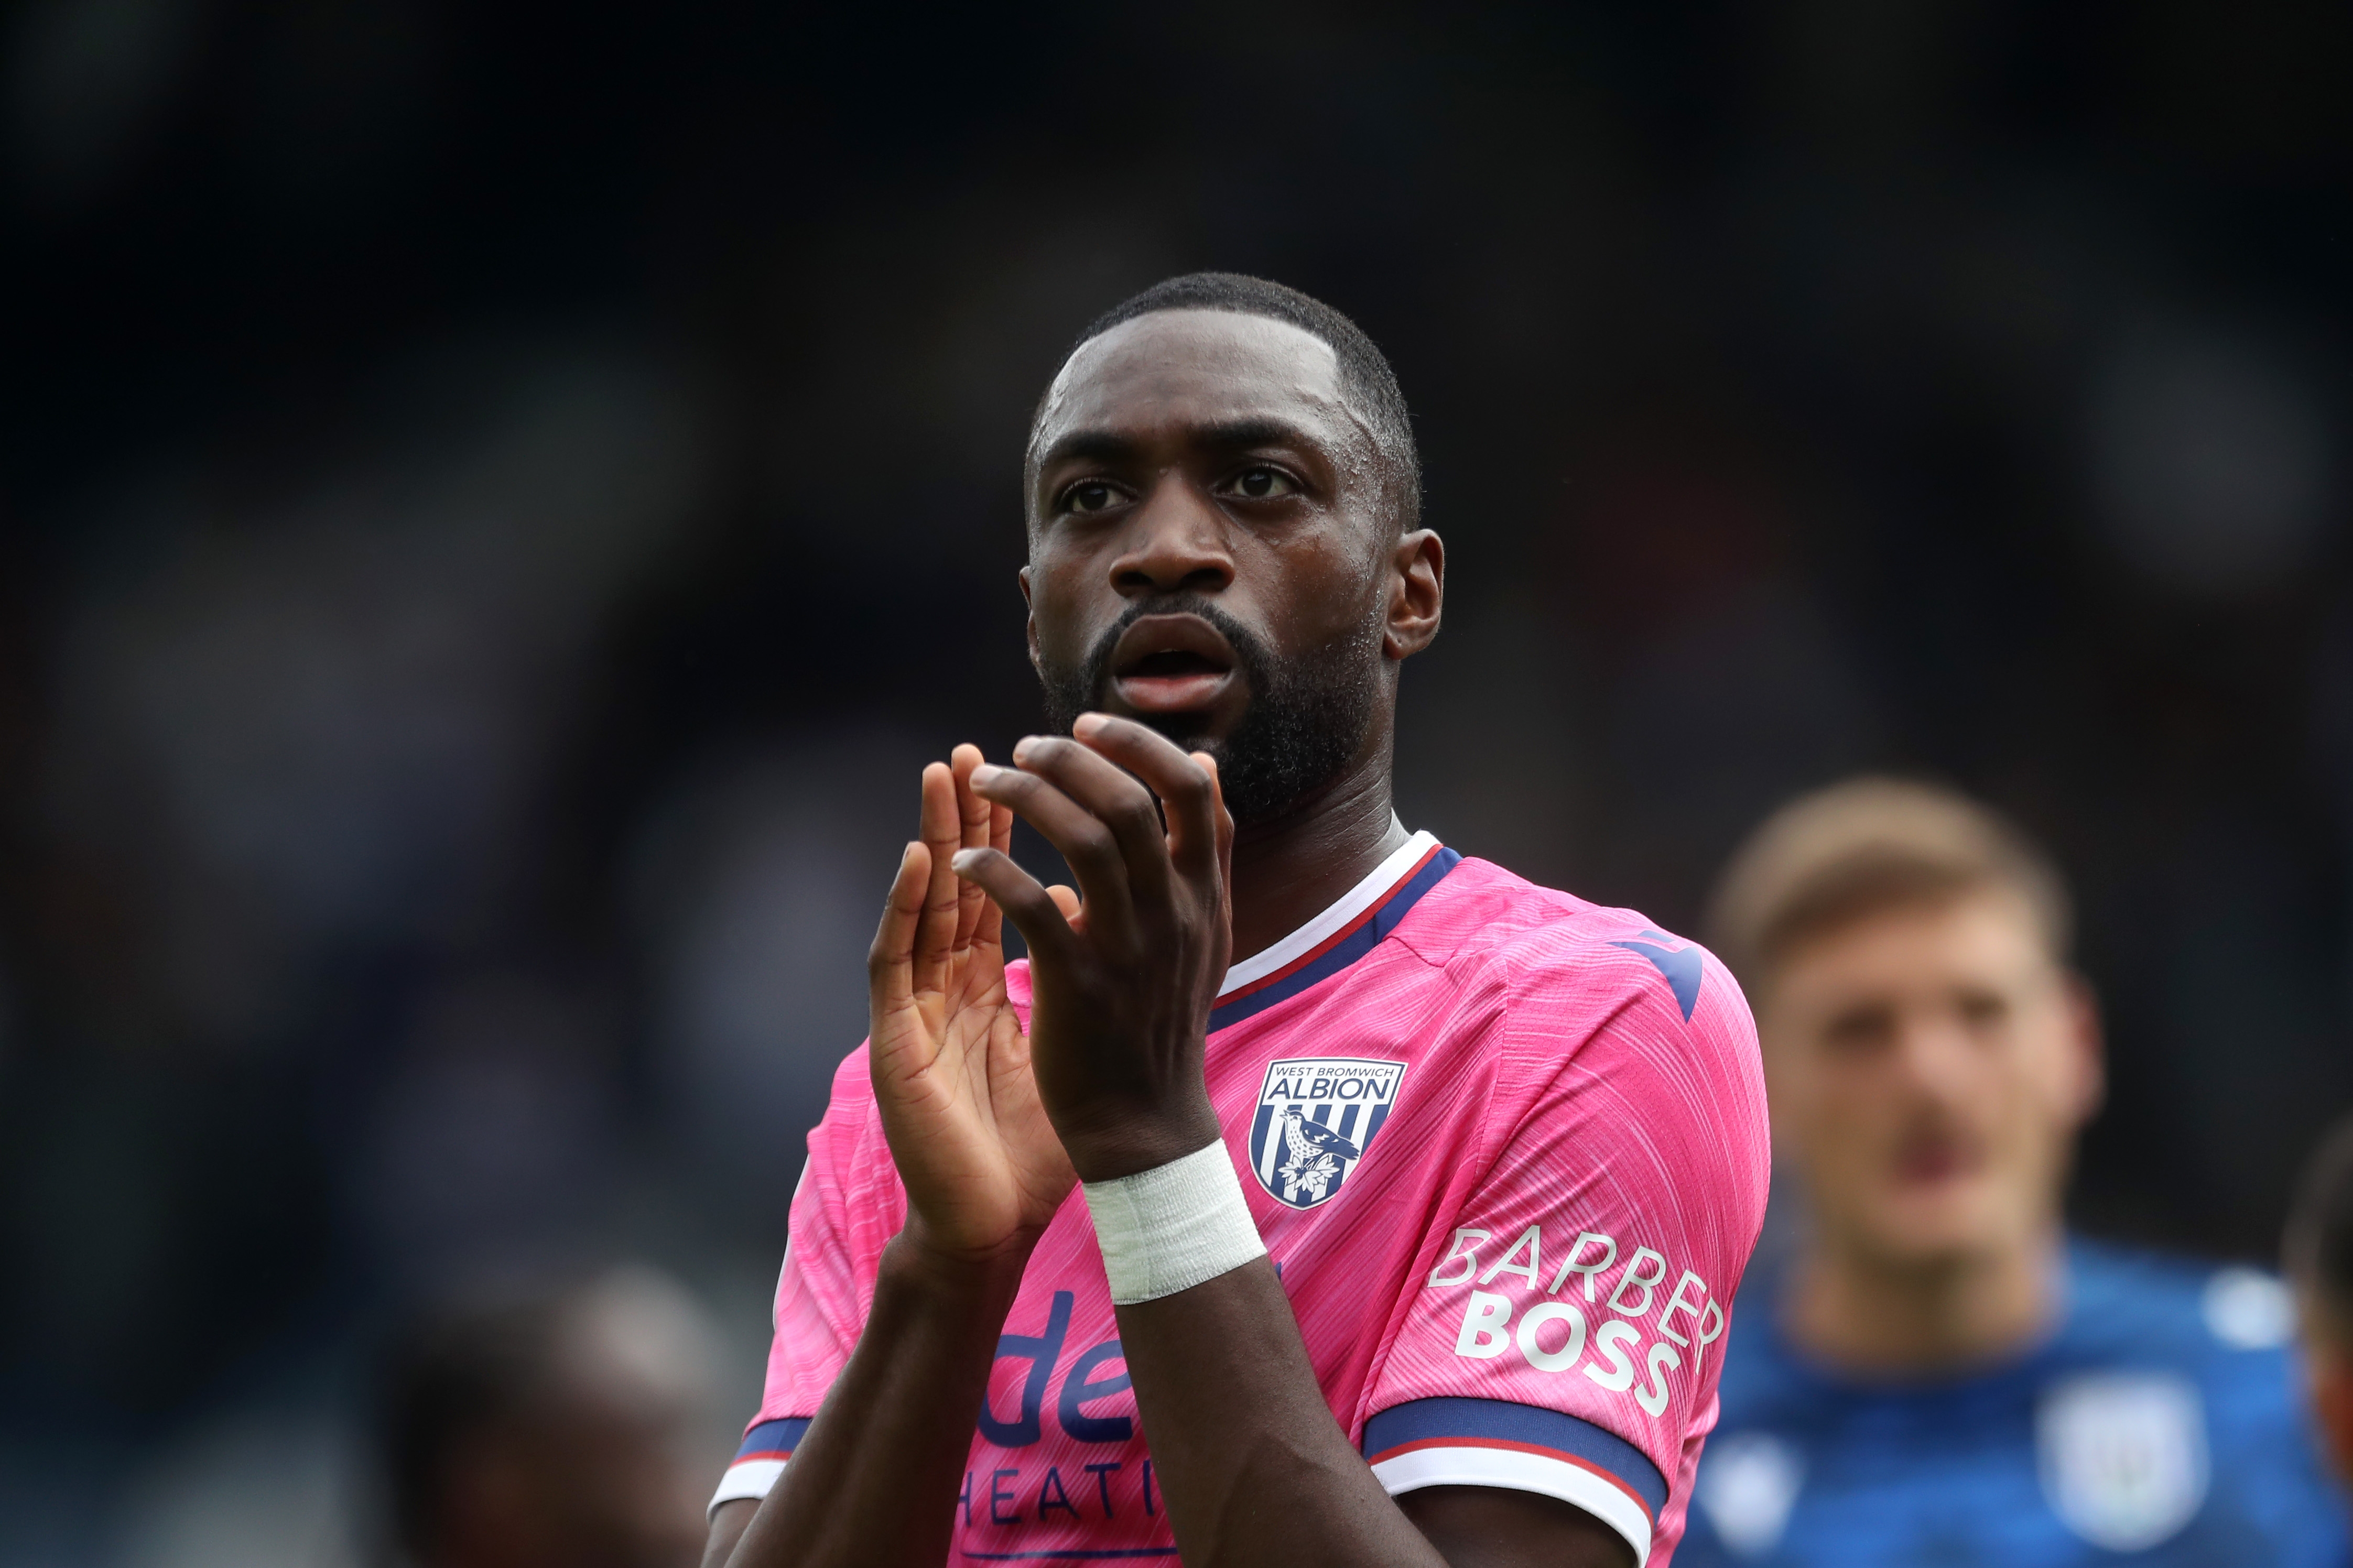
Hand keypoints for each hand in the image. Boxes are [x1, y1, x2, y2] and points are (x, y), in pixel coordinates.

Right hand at [868, 746, 1079, 1262]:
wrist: (990, 1220)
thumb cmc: (1035, 1138)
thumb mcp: (1070, 1040)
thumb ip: (1085, 977)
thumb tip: (1118, 917)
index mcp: (993, 981)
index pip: (1006, 886)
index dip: (1018, 831)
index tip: (1043, 772)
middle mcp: (952, 984)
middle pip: (961, 879)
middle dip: (974, 813)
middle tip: (982, 749)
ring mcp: (920, 1006)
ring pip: (924, 903)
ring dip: (934, 835)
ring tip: (945, 775)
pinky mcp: (895, 1037)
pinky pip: (894, 959)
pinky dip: (903, 905)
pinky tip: (920, 860)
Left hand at [952, 715, 1234, 1181]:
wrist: (1146, 1125)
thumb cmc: (1161, 1022)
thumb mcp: (1203, 935)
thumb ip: (1203, 857)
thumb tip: (1205, 768)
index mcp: (1204, 897)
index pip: (1195, 792)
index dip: (1142, 745)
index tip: (1090, 725)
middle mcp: (1175, 914)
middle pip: (1132, 802)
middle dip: (1072, 759)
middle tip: (1024, 746)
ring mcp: (1130, 948)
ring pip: (1085, 839)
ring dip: (1027, 797)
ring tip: (985, 782)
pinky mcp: (1079, 984)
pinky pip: (1033, 904)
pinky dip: (996, 871)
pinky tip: (966, 861)